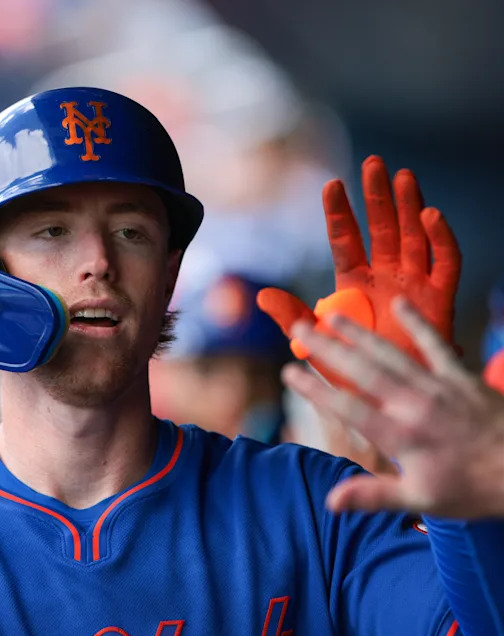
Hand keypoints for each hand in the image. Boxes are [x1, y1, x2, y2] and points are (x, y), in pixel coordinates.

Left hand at [258, 155, 460, 383]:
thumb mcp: (315, 342)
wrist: (385, 401)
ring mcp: (413, 285)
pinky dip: (441, 240)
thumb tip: (262, 296)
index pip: (345, 240)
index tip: (331, 185)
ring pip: (414, 237)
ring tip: (403, 176)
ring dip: (410, 206)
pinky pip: (445, 264)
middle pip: (382, 229)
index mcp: (353, 283)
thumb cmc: (348, 371)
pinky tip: (431, 216)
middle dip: (378, 197)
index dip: (339, 214)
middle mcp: (385, 277)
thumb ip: (293, 317)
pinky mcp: (439, 300)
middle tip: (374, 163)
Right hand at [284, 296, 503, 517]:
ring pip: (390, 354)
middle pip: (361, 370)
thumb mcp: (420, 500)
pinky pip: (435, 344)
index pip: (346, 408)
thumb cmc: (473, 489)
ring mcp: (437, 387)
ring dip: (359, 333)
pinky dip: (417, 323)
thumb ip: (373, 496)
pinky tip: (398, 304)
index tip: (288, 373)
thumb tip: (331, 501)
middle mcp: (413, 405)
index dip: (314, 389)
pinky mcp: (461, 377)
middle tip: (298, 328)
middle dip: (326, 348)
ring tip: (332, 316)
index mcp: (399, 436)